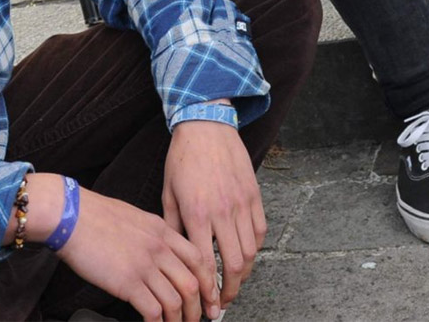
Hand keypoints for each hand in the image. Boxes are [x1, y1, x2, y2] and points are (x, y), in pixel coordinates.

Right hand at [57, 187, 207, 321]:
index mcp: (163, 231)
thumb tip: (162, 253)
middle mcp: (159, 248)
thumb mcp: (136, 217)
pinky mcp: (127, 282)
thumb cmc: (96, 216)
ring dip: (179, 320)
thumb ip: (153, 235)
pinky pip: (153, 309)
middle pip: (192, 283)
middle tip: (201, 319)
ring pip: (176, 300)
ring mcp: (145, 266)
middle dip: (199, 307)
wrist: (72, 216)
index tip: (210, 297)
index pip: (198, 259)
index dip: (208, 282)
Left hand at [163, 119, 263, 316]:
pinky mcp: (254, 193)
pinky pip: (260, 229)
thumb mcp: (169, 194)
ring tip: (235, 282)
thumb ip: (174, 227)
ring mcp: (242, 202)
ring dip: (244, 272)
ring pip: (251, 250)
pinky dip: (255, 247)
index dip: (209, 291)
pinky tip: (246, 254)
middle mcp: (223, 211)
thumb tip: (177, 256)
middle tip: (223, 302)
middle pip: (235, 263)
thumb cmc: (183, 158)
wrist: (206, 124)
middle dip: (231, 290)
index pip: (207, 265)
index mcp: (197, 213)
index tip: (210, 306)